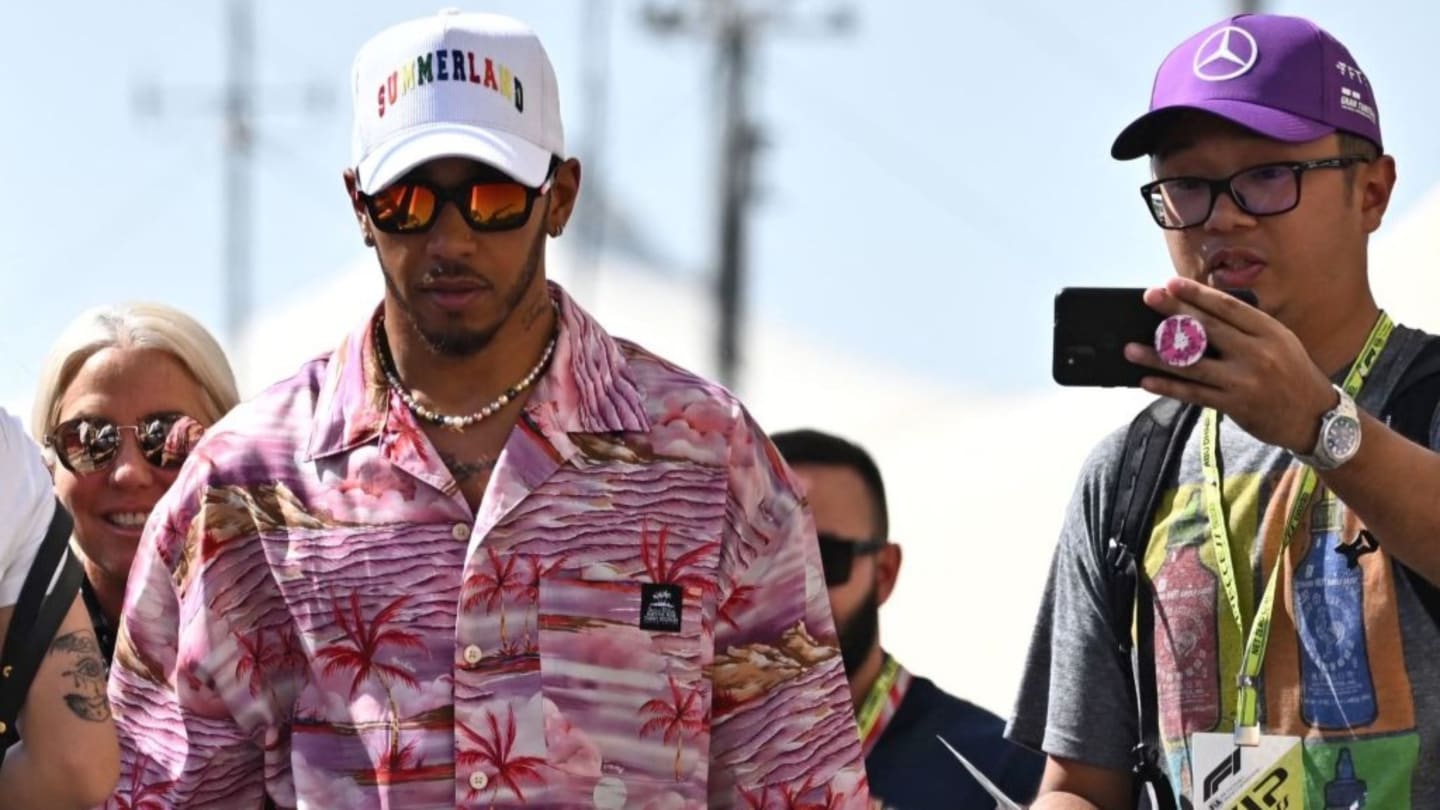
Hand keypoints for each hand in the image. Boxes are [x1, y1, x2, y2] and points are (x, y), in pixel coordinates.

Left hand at [1123, 277, 1335, 453]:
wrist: (1314, 416)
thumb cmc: (1290, 372)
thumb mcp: (1279, 341)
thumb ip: (1245, 328)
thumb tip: (1198, 313)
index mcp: (1268, 331)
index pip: (1227, 307)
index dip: (1198, 293)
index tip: (1171, 282)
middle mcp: (1257, 353)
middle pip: (1208, 329)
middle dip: (1174, 311)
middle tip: (1149, 298)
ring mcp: (1244, 380)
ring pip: (1193, 365)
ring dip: (1157, 356)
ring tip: (1130, 348)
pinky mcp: (1234, 404)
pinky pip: (1194, 393)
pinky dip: (1168, 387)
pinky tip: (1146, 380)